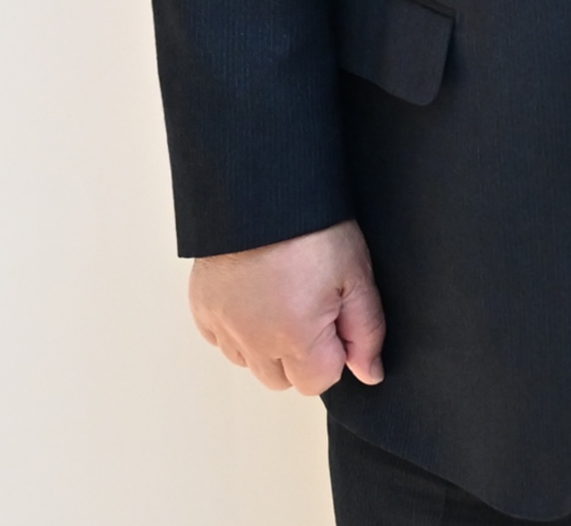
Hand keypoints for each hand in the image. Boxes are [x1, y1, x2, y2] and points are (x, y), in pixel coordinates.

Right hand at [187, 218, 387, 392]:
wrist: (264, 189)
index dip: (334, 352)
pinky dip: (238, 329)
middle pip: (282, 380)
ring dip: (267, 345)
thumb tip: (368, 373)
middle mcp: (253, 341)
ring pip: (249, 363)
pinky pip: (221, 340)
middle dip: (301, 356)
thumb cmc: (313, 228)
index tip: (335, 317)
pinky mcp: (202, 308)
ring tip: (283, 298)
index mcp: (295, 336)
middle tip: (310, 306)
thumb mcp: (356, 275)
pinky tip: (255, 296)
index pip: (319, 382)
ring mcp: (223, 326)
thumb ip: (366, 332)